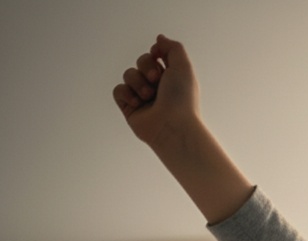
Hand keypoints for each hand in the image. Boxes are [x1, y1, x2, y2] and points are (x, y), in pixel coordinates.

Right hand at [110, 34, 251, 223]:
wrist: (176, 130)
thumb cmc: (185, 103)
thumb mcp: (184, 68)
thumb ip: (174, 48)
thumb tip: (159, 38)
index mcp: (172, 80)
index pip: (153, 55)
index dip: (156, 58)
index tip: (165, 68)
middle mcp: (158, 90)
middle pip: (138, 63)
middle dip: (147, 70)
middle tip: (159, 85)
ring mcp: (144, 102)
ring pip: (127, 76)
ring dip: (138, 82)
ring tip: (150, 97)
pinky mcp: (131, 113)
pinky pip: (117, 92)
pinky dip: (126, 95)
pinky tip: (138, 105)